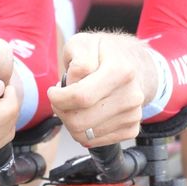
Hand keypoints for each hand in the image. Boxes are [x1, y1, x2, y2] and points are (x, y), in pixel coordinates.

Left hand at [48, 31, 161, 147]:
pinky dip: (83, 131)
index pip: (80, 97)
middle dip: (61, 112)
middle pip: (80, 121)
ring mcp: (133, 114)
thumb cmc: (102, 53)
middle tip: (61, 100)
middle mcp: (131, 96)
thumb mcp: (84, 43)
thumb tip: (72, 87)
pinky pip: (95, 142)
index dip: (57, 98)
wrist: (133, 64)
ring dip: (71, 121)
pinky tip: (87, 113)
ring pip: (85, 135)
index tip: (53, 91)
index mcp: (120, 71)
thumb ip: (75, 62)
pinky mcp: (132, 129)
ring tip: (75, 104)